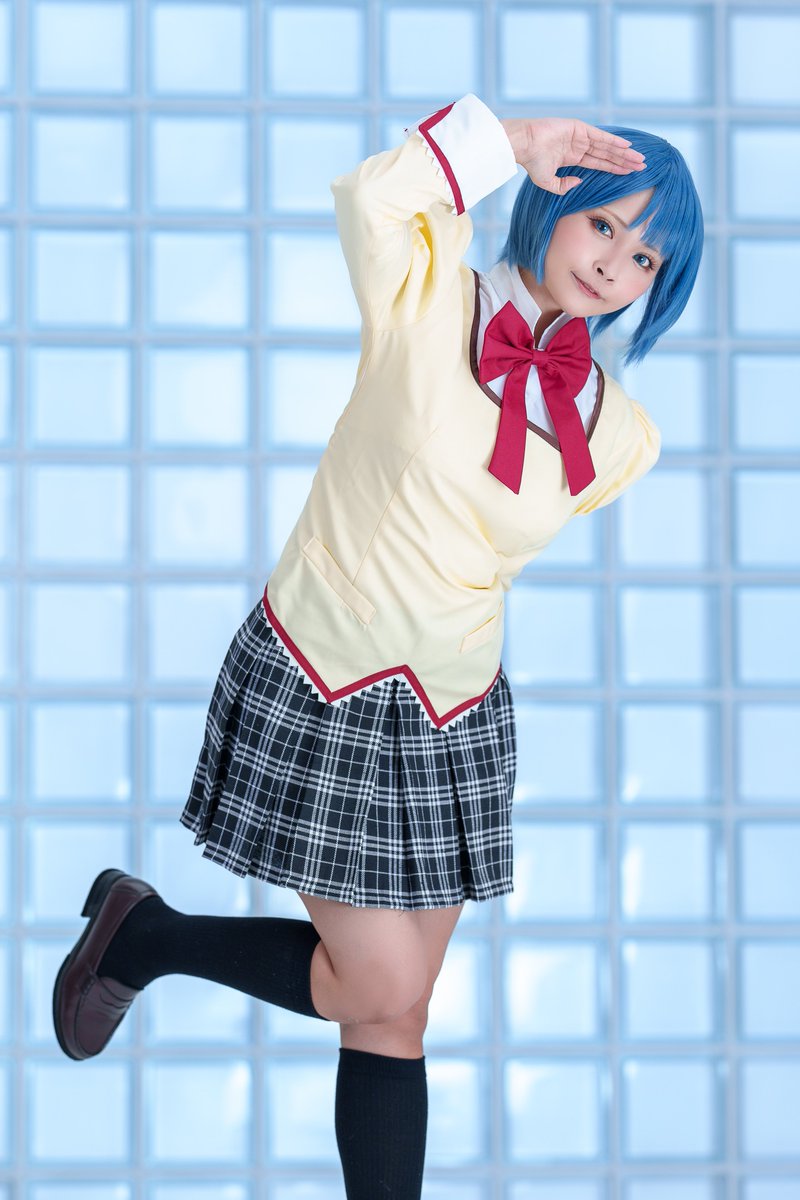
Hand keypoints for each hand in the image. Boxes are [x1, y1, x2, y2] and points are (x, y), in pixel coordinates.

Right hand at [500, 117, 645, 194]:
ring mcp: (580, 136)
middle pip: (607, 155)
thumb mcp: (547, 182)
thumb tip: (580, 183)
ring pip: (607, 146)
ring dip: (623, 153)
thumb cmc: (531, 162)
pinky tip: (627, 147)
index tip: (628, 173)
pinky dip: (614, 141)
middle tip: (641, 167)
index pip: (599, 163)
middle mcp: (579, 146)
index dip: (614, 168)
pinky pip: (601, 136)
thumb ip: (563, 186)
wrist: (524, 145)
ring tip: (638, 159)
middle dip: (624, 161)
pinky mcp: (579, 128)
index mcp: (573, 158)